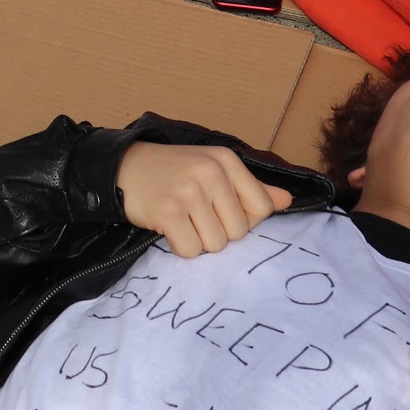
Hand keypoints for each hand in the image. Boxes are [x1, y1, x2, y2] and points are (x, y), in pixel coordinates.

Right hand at [117, 142, 292, 256]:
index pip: (262, 208)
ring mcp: (188, 191)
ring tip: (183, 221)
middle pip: (239, 232)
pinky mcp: (167, 211)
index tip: (221, 211)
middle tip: (197, 216)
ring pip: (215, 245)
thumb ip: (251, 187)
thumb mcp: (214, 169)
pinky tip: (169, 228)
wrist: (123, 167)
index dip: (244, 219)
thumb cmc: (174, 171)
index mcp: (226, 160)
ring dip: (198, 241)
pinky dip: (180, 246)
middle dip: (219, 232)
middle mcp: (210, 172)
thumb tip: (286, 201)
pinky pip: (190, 250)